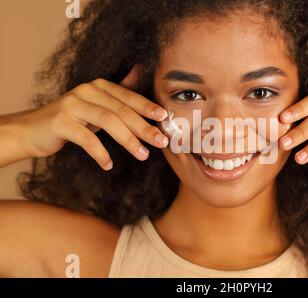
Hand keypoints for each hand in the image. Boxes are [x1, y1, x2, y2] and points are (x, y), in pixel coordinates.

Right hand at [11, 67, 168, 170]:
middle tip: (161, 141)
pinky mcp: (60, 121)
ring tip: (143, 155)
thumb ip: (118, 94)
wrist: (32, 129)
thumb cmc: (72, 119)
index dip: (148, 107)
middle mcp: (86, 91)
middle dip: (144, 127)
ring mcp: (72, 105)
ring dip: (128, 140)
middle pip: (121, 110)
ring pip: (108, 121)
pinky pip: (86, 138)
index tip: (166, 119)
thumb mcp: (96, 105)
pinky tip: (108, 164)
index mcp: (99, 86)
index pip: (129, 97)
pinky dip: (100, 152)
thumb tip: (139, 72)